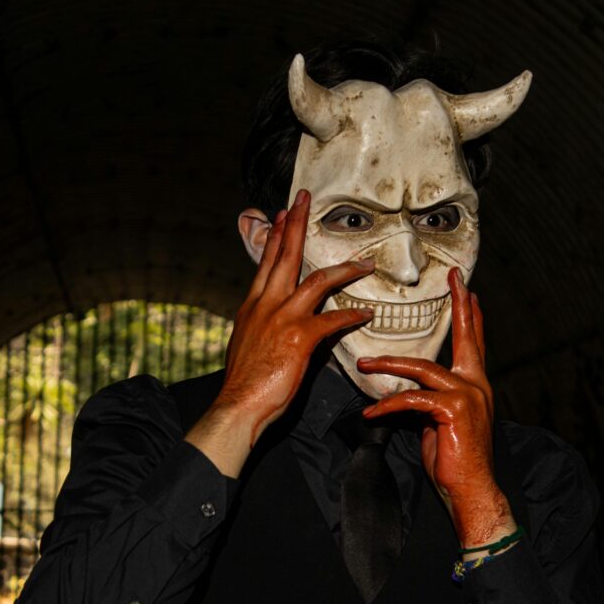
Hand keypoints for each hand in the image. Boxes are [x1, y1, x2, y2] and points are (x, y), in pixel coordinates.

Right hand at [185, 190, 372, 475]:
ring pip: (316, 280)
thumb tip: (273, 327)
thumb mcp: (247, 346)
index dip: (276, 237)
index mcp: (252, 306)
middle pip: (285, 255)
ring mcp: (282, 319)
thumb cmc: (244, 384)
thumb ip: (262, 329)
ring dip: (344, 269)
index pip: (266, 263)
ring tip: (364, 262)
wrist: (237, 405)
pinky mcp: (299, 338)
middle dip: (296, 224)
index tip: (283, 215)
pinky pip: (332, 320)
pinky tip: (366, 314)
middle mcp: (266, 305)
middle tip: (305, 198)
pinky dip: (352, 316)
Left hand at [358, 268, 515, 548]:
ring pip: (423, 368)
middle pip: (466, 338)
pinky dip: (388, 405)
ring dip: (389, 364)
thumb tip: (411, 392)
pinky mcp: (453, 411)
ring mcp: (467, 396)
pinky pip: (413, 399)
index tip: (467, 290)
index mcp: (475, 386)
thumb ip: (430, 402)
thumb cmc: (454, 462)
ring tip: (363, 362)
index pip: (473, 343)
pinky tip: (371, 413)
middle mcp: (476, 385)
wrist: (471, 491)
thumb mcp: (439, 425)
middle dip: (459, 307)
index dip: (471, 316)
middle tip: (454, 281)